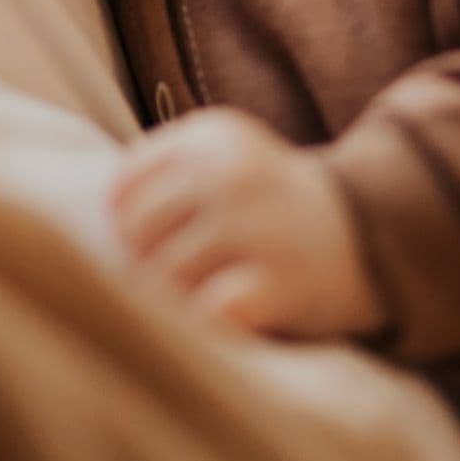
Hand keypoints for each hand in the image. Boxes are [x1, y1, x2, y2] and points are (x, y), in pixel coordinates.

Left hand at [109, 107, 383, 338]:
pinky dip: (205, 324)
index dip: (124, 224)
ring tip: (198, 301)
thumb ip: (161, 176)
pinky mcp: (279, 281)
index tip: (148, 244)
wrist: (374, 232)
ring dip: (171, 300)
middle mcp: (230, 172)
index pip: (124, 186)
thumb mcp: (221, 160)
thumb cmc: (271, 204)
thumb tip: (86, 225)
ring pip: (164, 276)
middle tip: (169, 282)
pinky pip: (207, 312)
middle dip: (143, 263)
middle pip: (137, 231)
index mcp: (210, 135)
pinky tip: (224, 319)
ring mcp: (256, 226)